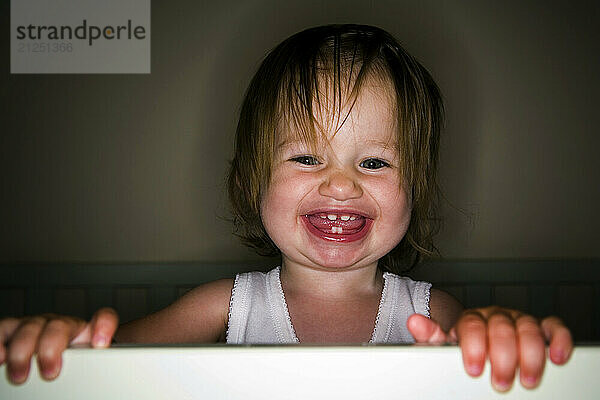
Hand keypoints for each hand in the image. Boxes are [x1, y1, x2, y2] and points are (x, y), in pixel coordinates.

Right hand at [0, 308, 117, 383]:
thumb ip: (90, 371)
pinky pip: (3, 331)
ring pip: (30, 328)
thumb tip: (95, 389)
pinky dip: (0, 343)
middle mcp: (60, 326)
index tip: (101, 344)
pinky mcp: (10, 332)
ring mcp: (35, 326)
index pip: (103, 318)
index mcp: (84, 332)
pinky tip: (0, 358)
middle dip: (53, 348)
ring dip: (23, 351)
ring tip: (20, 376)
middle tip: (50, 374)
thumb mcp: (83, 367)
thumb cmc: (69, 366)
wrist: (51, 363)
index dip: (104, 326)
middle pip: (59, 326)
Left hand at [407, 307, 572, 391]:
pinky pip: (553, 327)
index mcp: (471, 319)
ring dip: (531, 355)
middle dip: (503, 356)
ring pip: (528, 327)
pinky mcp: (541, 328)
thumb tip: (414, 322)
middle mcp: (495, 316)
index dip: (474, 346)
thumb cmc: (462, 349)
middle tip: (500, 382)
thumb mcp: (444, 346)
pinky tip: (557, 357)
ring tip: (527, 380)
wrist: (478, 344)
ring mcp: (519, 321)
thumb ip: (431, 337)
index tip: (474, 368)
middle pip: (502, 328)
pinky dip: (558, 339)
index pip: (472, 326)